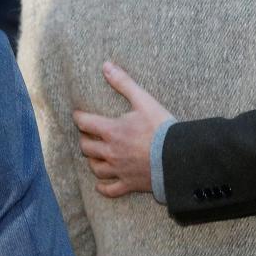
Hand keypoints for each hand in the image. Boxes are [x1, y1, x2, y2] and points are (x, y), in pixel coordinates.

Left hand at [72, 62, 172, 197]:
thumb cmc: (161, 127)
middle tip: (88, 133)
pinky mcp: (128, 183)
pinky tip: (101, 184)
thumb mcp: (144, 100)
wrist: (177, 156)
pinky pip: (109, 189)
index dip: (79, 117)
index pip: (85, 123)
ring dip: (93, 160)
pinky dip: (103, 187)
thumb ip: (124, 83)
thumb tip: (106, 66)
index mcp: (112, 131)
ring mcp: (118, 170)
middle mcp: (110, 152)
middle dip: (85, 139)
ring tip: (95, 154)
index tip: (78, 114)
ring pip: (95, 167)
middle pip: (87, 147)